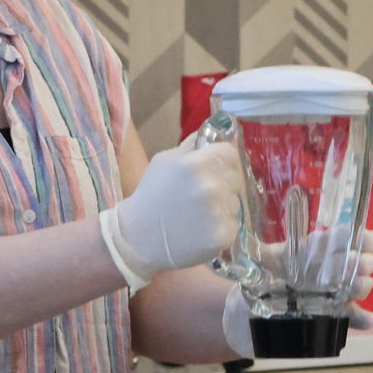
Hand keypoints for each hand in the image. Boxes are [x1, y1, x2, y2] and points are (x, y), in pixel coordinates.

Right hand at [99, 140, 241, 288]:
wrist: (138, 238)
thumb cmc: (151, 196)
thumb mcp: (164, 162)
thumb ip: (190, 146)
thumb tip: (214, 134)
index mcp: (196, 164)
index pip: (230, 154)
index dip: (223, 161)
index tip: (215, 170)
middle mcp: (210, 186)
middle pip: (235, 177)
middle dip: (223, 184)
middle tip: (202, 196)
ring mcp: (218, 211)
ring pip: (235, 202)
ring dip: (222, 206)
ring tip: (199, 215)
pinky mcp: (222, 235)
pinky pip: (233, 224)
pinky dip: (222, 227)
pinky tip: (202, 230)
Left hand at [220, 229, 372, 357]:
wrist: (245, 320)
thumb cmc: (250, 287)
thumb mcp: (251, 270)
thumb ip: (253, 258)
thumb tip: (244, 243)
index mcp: (307, 254)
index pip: (335, 239)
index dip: (354, 237)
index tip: (372, 239)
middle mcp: (323, 271)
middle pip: (351, 261)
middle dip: (360, 261)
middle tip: (362, 265)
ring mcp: (329, 294)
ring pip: (355, 285)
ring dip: (361, 285)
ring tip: (358, 287)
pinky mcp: (329, 317)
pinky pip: (350, 317)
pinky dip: (362, 319)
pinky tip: (371, 320)